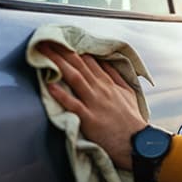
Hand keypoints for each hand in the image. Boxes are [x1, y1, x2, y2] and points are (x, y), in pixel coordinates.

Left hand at [37, 42, 146, 169]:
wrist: (137, 142)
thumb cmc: (131, 119)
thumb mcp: (128, 93)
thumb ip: (115, 76)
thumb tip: (104, 62)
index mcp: (109, 83)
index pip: (89, 61)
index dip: (74, 49)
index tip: (60, 40)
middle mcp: (100, 89)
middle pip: (79, 65)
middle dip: (61, 51)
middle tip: (46, 40)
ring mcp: (94, 103)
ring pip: (75, 78)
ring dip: (58, 64)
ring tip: (44, 54)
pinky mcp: (89, 118)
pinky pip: (73, 103)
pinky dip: (61, 94)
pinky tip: (49, 85)